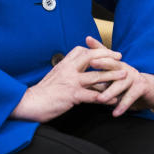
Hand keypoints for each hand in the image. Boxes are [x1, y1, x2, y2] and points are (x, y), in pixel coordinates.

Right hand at [10, 42, 126, 122]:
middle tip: (120, 57)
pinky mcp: (72, 96)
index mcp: (64, 64)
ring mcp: (71, 82)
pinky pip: (93, 96)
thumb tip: (76, 68)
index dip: (95, 50)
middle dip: (108, 56)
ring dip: (112, 75)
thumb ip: (66, 70)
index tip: (106, 51)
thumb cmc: (42, 92)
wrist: (29, 103)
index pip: (82, 50)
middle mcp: (68, 70)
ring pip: (95, 76)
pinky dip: (105, 98)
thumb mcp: (54, 75)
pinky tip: (114, 100)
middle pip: (91, 57)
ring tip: (124, 75)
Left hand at [85, 36, 153, 116]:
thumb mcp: (112, 75)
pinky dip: (123, 106)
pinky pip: (130, 97)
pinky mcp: (141, 87)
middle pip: (113, 64)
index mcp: (115, 63)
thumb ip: (98, 71)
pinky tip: (115, 113)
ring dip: (110, 91)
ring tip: (100, 99)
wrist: (150, 88)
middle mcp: (124, 68)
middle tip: (92, 63)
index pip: (104, 54)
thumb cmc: (125, 81)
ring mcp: (133, 77)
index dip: (96, 47)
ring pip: (120, 84)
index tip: (86, 41)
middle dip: (103, 62)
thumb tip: (81, 68)